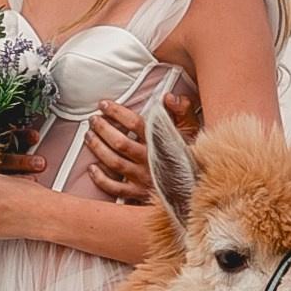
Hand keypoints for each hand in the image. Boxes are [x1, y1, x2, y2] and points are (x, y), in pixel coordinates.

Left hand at [84, 74, 199, 201]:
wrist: (201, 185)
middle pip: (120, 143)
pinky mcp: (139, 193)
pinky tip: (92, 168)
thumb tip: (168, 97)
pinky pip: (116, 188)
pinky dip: (101, 179)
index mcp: (161, 142)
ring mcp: (144, 178)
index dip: (117, 112)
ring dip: (98, 148)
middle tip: (92, 119)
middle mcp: (150, 160)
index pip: (135, 123)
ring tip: (88, 136)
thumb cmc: (193, 153)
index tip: (104, 104)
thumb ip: (182, 109)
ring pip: (115, 163)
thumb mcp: (193, 128)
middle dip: (103, 129)